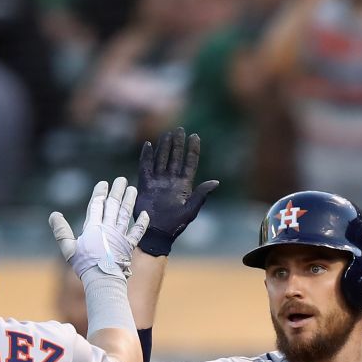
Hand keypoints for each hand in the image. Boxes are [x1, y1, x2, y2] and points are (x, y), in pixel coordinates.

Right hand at [49, 177, 149, 280]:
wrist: (102, 279)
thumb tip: (54, 215)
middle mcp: (108, 228)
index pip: (97, 204)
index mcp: (93, 227)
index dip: (100, 193)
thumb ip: (61, 231)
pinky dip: (142, 223)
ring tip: (133, 189)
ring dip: (130, 201)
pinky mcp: (128, 246)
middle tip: (121, 180)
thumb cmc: (83, 265)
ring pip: (126, 214)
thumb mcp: (68, 247)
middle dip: (117, 191)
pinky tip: (145, 214)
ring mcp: (120, 236)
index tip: (104, 183)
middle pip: (113, 205)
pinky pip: (137, 232)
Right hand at [135, 127, 219, 256]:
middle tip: (180, 129)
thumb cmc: (175, 224)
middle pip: (175, 157)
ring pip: (162, 159)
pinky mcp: (146, 185)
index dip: (192, 150)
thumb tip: (216, 182)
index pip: (189, 163)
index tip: (194, 136)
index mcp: (184, 185)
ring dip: (164, 147)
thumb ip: (201, 195)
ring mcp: (158, 181)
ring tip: (167, 134)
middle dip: (178, 143)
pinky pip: (145, 167)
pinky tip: (148, 145)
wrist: (157, 233)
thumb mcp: (191, 210)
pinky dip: (146, 156)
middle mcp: (171, 180)